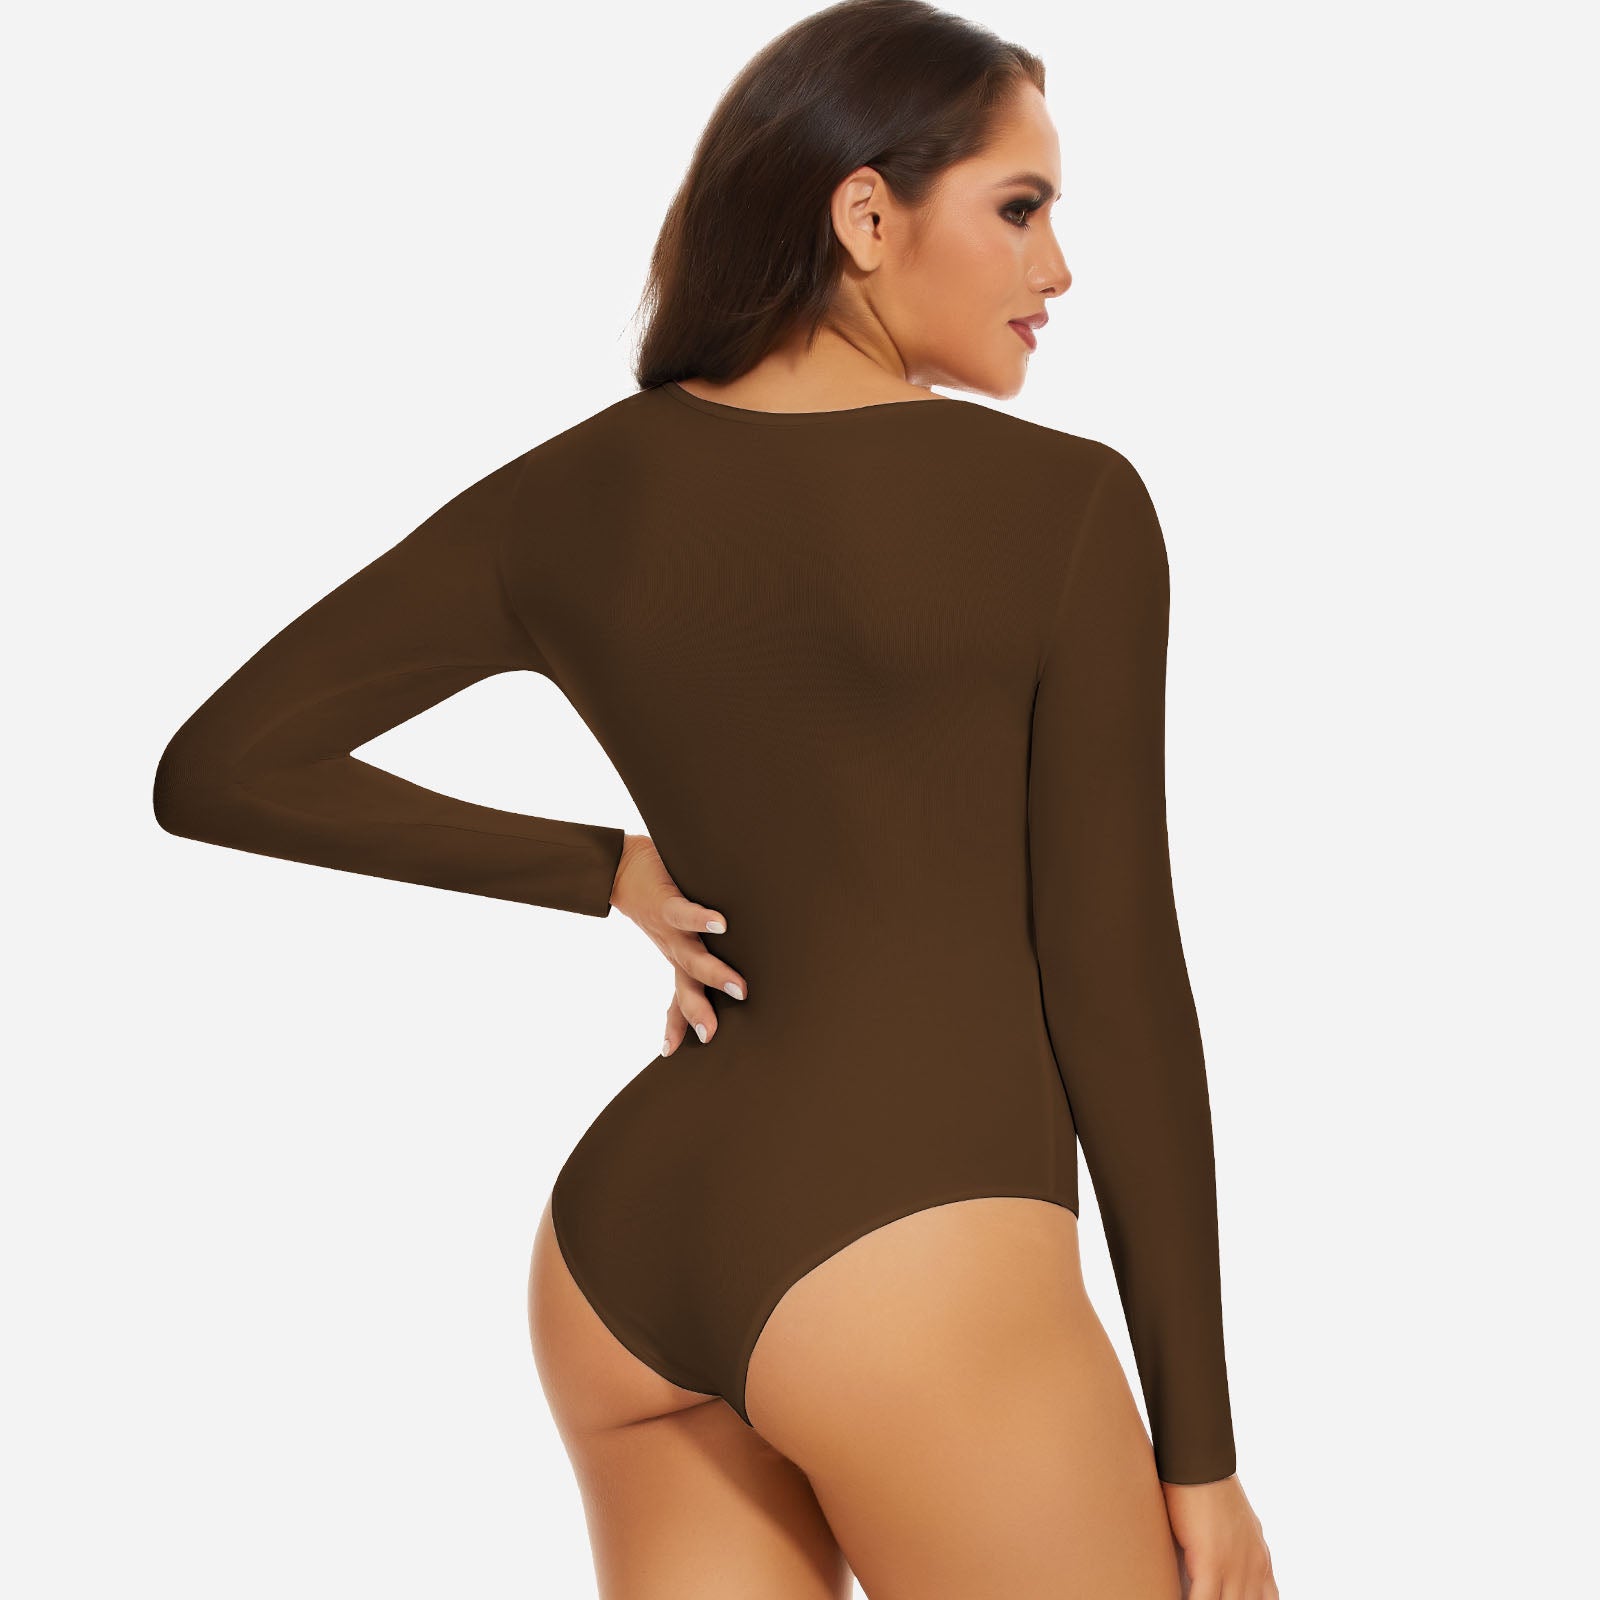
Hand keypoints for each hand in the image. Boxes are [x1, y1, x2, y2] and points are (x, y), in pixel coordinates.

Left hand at [608, 833, 747, 1054]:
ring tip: (737, 987)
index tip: (669, 1052)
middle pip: (687, 986)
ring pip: (691, 958)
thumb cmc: (655, 895)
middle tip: (712, 1035)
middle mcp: (672, 948)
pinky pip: (684, 914)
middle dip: (699, 1012)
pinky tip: (720, 925)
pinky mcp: (666, 903)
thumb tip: (732, 942)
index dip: (676, 1024)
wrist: (618, 866)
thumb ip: (698, 938)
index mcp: (677, 956)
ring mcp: (669, 929)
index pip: (680, 996)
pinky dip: (702, 920)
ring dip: (713, 974)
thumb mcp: (676, 925)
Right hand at [1162, 1473, 1277, 1599]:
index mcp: (1261, 1559)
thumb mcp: (1239, 1523)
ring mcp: (1236, 1568)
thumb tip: (1223, 1561)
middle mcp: (1254, 1567)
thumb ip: (1240, 1549)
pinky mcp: (1212, 1563)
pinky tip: (1175, 1597)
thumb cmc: (1210, 1486)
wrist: (1200, 1464)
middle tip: (1212, 1596)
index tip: (1231, 1597)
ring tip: (1183, 1597)